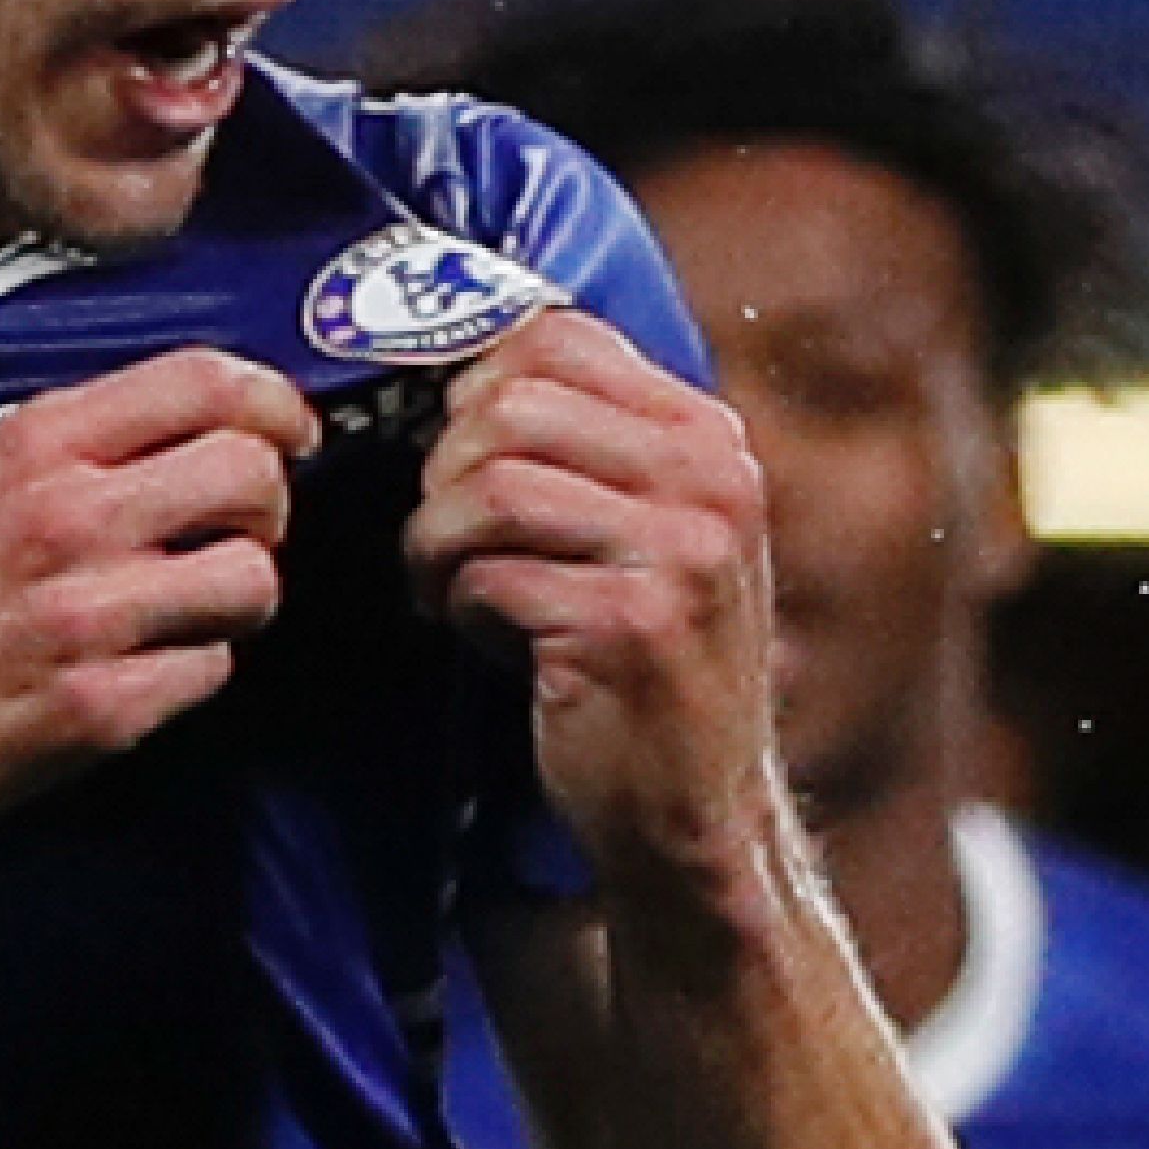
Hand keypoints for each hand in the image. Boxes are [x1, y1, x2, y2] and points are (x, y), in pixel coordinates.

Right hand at [0, 348, 315, 859]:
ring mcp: (89, 618)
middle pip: (251, 475)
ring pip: (252, 579)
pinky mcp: (101, 711)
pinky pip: (211, 671)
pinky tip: (143, 672)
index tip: (288, 429)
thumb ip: (53, 450)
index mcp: (30, 446)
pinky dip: (192, 673)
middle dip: (265, 505)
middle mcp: (68, 519)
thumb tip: (160, 434)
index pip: (201, 380)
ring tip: (193, 610)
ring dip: (237, 596)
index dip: (271, 400)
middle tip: (237, 532)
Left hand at [405, 313, 782, 890]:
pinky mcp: (631, 628)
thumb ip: (594, 446)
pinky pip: (491, 576)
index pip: (558, 337)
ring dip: (436, 543)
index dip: (475, 392)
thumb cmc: (646, 662)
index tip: (464, 460)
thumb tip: (467, 368)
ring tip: (448, 587)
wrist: (697, 811)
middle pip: (508, 406)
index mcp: (711, 439)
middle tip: (445, 538)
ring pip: (490, 487)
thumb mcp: (654, 531)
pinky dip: (460, 606)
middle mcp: (710, 483)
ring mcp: (679, 555)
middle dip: (442, 473)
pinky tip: (485, 637)